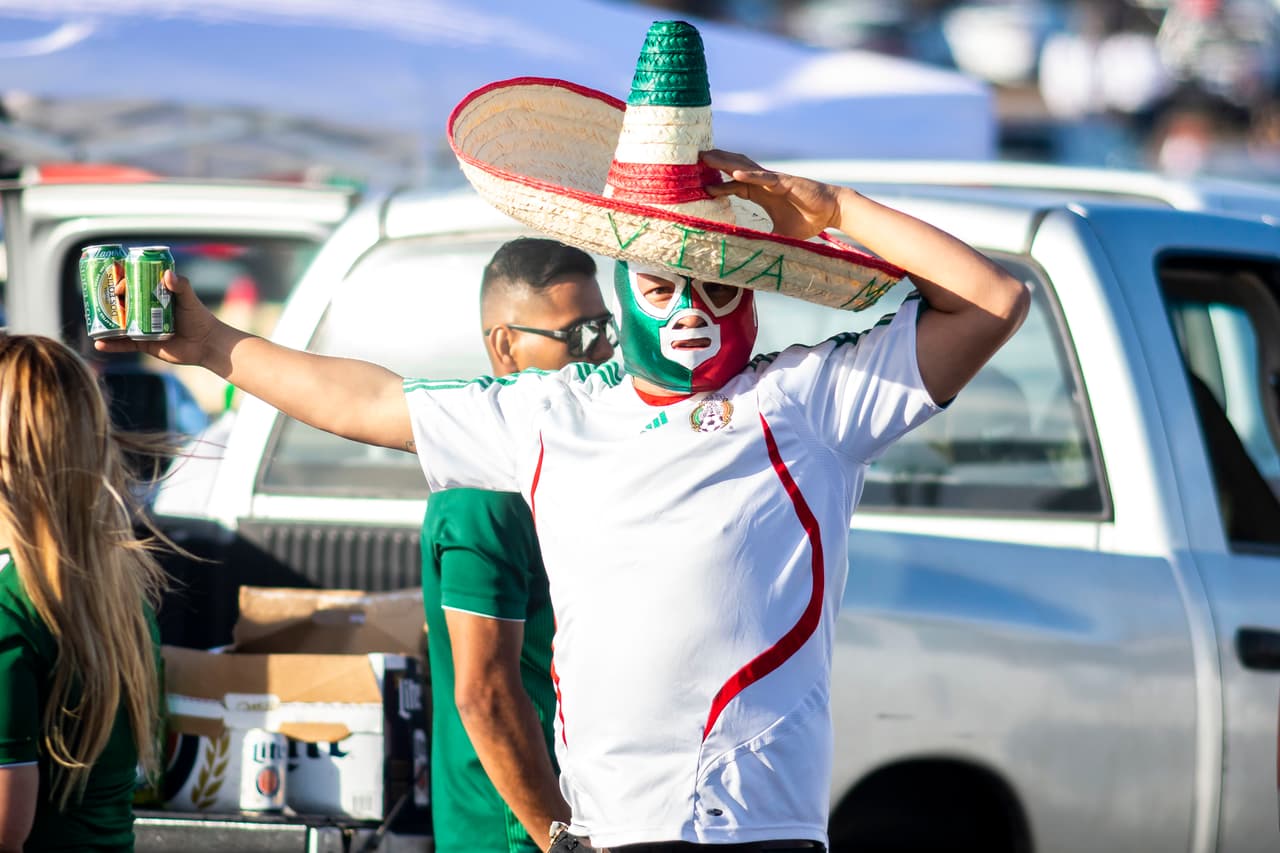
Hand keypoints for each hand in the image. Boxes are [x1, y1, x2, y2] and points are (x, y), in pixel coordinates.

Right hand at [95, 270, 223, 365]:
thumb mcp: (189, 300)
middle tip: (97, 301)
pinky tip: (99, 343)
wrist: (206, 344)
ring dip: (105, 323)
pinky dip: (111, 345)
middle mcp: (146, 311)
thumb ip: (181, 286)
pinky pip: (124, 345)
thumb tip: (168, 274)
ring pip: (119, 325)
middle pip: (122, 305)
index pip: (133, 287)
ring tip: (92, 320)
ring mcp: (143, 328)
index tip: (117, 287)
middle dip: (108, 303)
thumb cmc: (200, 319)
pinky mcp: (144, 344)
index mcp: (154, 297)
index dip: (122, 284)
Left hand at [702, 149, 844, 239]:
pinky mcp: (784, 182)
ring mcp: (773, 181)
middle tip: (697, 158)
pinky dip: (750, 175)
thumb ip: (766, 241)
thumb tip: (753, 256)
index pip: (736, 186)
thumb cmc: (808, 221)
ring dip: (726, 162)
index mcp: (762, 194)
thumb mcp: (780, 235)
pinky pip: (764, 177)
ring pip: (745, 167)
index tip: (702, 187)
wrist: (831, 211)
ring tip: (708, 156)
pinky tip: (735, 173)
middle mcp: (765, 184)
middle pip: (735, 170)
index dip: (720, 186)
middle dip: (716, 164)